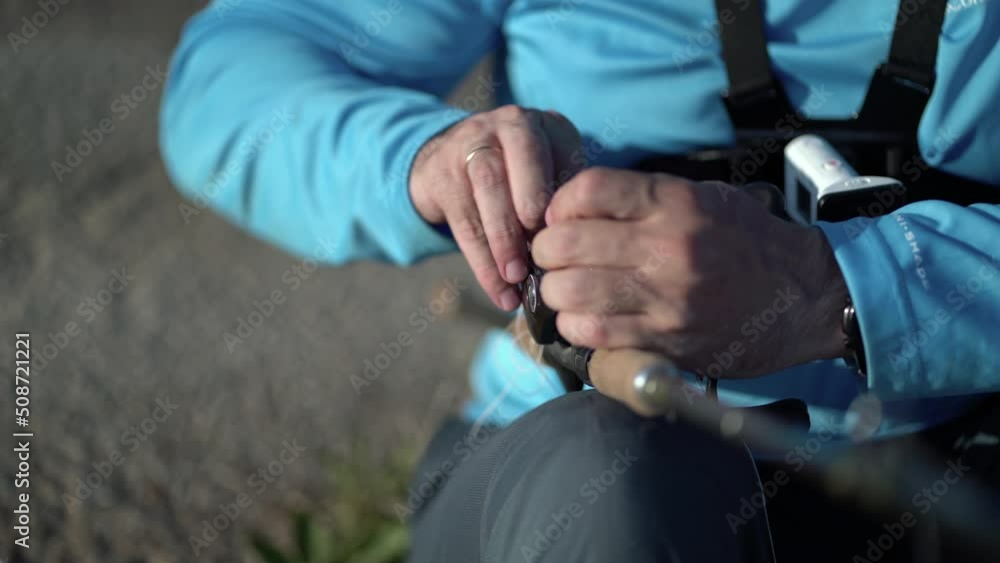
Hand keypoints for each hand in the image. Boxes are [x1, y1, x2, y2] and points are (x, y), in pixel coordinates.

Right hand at [410, 105, 583, 310]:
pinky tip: (500, 292)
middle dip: (526, 214)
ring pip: (487, 192)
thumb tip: (575, 251)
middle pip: (517, 165)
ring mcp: (469, 145)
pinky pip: (464, 223)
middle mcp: (506, 125)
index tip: (569, 236)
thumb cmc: (522, 177)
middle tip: (539, 256)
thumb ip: (564, 201)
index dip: (561, 198)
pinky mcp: (441, 175)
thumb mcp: (551, 174)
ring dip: (502, 243)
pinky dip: (483, 264)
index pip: (557, 157)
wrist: (453, 157)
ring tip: (516, 282)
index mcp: (544, 125)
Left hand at [531, 168, 848, 378]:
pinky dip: (575, 325)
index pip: (587, 190)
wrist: (804, 296)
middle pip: (564, 243)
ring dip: (556, 291)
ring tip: (567, 289)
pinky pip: (593, 332)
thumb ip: (642, 199)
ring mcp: (664, 298)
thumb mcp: (703, 199)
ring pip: (569, 291)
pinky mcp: (665, 340)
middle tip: (554, 257)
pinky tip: (586, 318)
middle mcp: (666, 248)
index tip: (560, 217)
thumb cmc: (748, 242)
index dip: (559, 204)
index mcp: (674, 204)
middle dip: (546, 251)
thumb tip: (575, 205)